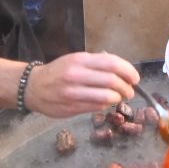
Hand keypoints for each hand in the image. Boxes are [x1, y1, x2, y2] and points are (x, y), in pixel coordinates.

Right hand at [26, 53, 140, 117]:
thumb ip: (97, 63)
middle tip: (130, 91)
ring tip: (119, 98)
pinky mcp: (72, 108)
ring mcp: (74, 93)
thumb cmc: (59, 71)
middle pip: (112, 81)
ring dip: (118, 98)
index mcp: (80, 60)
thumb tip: (122, 69)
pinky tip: (105, 103)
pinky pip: (97, 107)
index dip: (129, 71)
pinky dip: (106, 105)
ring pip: (106, 97)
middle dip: (126, 88)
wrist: (33, 87)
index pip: (112, 63)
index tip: (135, 78)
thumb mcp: (76, 59)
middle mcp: (77, 75)